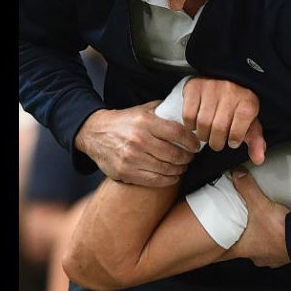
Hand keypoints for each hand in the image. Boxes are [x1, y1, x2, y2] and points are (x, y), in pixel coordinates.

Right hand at [75, 101, 199, 186]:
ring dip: (179, 169)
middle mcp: (138, 140)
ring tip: (183, 166)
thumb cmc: (124, 122)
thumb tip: (187, 112)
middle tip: (190, 157)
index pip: (178, 133)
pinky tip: (173, 176)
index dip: (191, 141)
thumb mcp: (143, 110)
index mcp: (145, 122)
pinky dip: (168, 180)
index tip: (196, 146)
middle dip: (187, 158)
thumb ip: (164, 111)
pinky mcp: (125, 172)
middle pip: (174, 154)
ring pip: (165, 169)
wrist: (94, 133)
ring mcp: (131, 158)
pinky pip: (153, 180)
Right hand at [182, 78, 265, 164]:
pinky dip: (190, 125)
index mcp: (247, 101)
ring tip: (207, 134)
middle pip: (218, 128)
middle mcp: (230, 92)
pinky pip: (188, 115)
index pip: (238, 130)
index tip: (233, 141)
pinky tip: (197, 124)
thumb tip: (258, 159)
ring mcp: (211, 88)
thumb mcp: (251, 122)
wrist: (225, 79)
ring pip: (202, 123)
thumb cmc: (238, 105)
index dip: (234, 140)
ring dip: (203, 135)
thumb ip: (256, 141)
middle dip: (217, 142)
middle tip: (217, 142)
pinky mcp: (194, 87)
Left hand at [227, 167, 289, 267]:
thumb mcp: (260, 205)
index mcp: (244, 249)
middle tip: (241, 226)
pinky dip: (274, 241)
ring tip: (260, 227)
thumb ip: (247, 188)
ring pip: (260, 249)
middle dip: (242, 237)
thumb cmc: (281, 232)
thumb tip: (238, 175)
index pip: (224, 253)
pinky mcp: (283, 255)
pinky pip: (275, 249)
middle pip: (243, 249)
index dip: (220, 245)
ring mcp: (271, 258)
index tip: (216, 241)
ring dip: (259, 239)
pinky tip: (277, 232)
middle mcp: (256, 256)